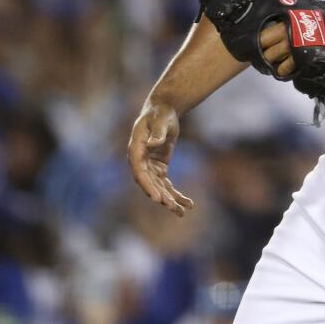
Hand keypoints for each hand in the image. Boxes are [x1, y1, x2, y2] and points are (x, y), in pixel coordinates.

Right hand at [127, 102, 194, 216]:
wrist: (163, 110)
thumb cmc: (159, 114)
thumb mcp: (160, 120)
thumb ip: (157, 132)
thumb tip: (153, 143)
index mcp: (136, 150)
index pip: (140, 172)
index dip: (148, 186)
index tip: (158, 199)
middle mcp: (140, 161)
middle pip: (150, 184)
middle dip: (161, 197)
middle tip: (173, 208)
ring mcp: (150, 167)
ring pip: (159, 188)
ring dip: (170, 200)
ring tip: (183, 212)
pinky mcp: (159, 168)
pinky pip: (166, 185)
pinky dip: (176, 194)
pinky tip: (188, 204)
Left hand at [259, 15, 324, 77]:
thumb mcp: (313, 19)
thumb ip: (296, 25)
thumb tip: (282, 31)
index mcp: (292, 24)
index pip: (266, 35)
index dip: (261, 44)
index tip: (260, 49)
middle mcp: (293, 37)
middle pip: (270, 53)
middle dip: (269, 59)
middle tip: (272, 62)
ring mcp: (300, 52)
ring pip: (281, 65)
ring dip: (282, 69)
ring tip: (286, 68)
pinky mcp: (309, 64)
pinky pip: (295, 72)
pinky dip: (294, 74)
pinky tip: (297, 71)